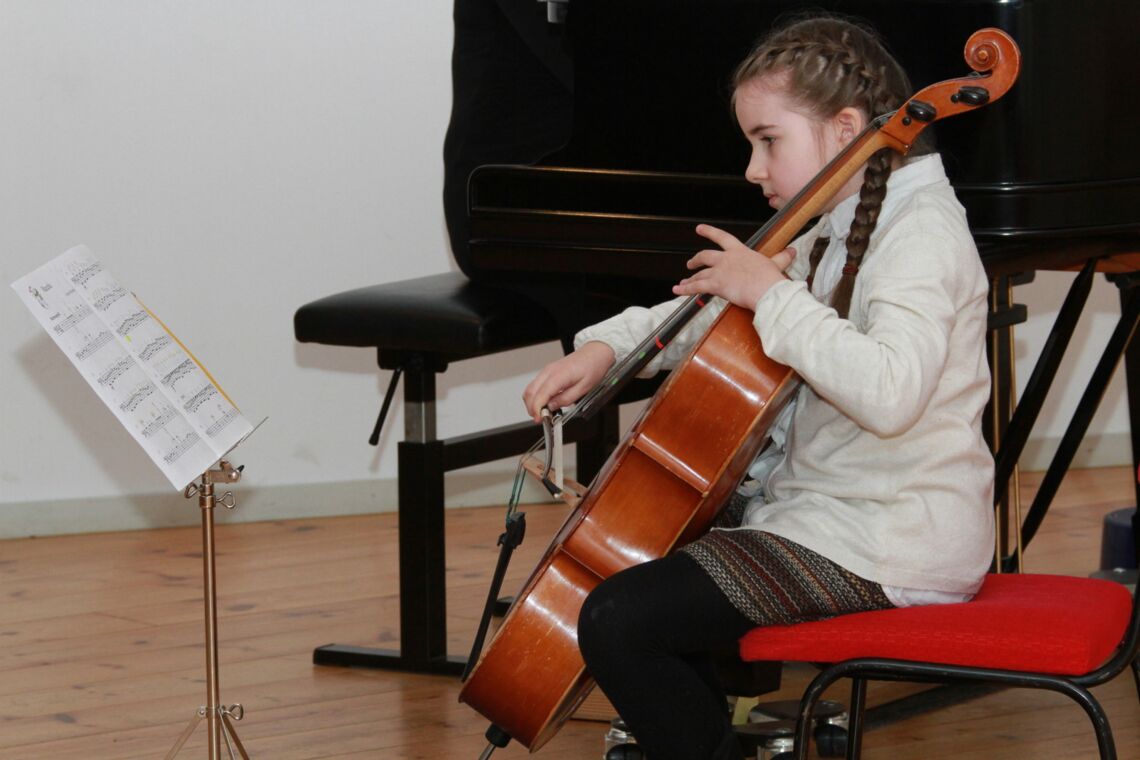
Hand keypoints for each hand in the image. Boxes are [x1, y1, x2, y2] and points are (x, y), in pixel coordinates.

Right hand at [523, 341, 615, 421]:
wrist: (595, 353)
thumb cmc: (592, 367)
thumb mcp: (583, 388)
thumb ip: (566, 399)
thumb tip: (552, 407)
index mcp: (559, 375)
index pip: (541, 394)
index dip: (537, 409)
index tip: (539, 419)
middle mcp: (549, 371)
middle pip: (530, 392)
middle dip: (532, 408)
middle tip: (540, 419)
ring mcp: (547, 370)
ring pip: (530, 389)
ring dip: (532, 403)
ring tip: (543, 413)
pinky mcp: (547, 372)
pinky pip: (535, 385)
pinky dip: (536, 396)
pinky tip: (544, 403)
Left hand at [672, 224, 795, 308]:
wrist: (768, 290)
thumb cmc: (772, 279)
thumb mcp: (777, 264)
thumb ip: (782, 257)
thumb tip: (792, 251)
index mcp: (740, 251)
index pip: (722, 238)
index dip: (709, 232)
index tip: (699, 229)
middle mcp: (726, 258)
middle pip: (705, 256)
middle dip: (696, 260)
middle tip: (690, 263)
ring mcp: (719, 271)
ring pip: (699, 274)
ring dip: (690, 278)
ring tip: (683, 282)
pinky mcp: (715, 284)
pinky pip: (696, 287)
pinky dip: (685, 289)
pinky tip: (677, 290)